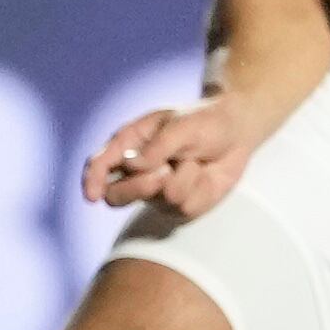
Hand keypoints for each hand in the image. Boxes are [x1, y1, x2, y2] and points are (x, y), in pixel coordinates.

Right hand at [85, 97, 258, 218]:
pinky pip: (185, 207)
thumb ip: (157, 147)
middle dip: (138, 188)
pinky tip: (205, 174)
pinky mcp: (180, 207)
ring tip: (194, 160)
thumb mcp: (182, 125)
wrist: (237, 133)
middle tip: (163, 172)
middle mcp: (137, 172)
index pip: (99, 165)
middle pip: (116, 196)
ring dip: (182, 179)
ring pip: (157, 200)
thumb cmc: (205, 122)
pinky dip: (200, 189)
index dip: (92, 181)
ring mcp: (157, 192)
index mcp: (128, 144)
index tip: (92, 195)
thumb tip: (132, 167)